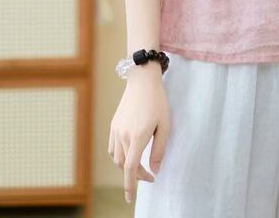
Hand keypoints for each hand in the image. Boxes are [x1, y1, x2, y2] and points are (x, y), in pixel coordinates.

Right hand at [108, 63, 170, 203]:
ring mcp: (116, 129)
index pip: (131, 168)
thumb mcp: (165, 125)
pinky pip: (113, 147)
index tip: (131, 198)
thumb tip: (155, 169)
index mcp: (138, 136)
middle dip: (135, 176)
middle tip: (149, 176)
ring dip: (126, 166)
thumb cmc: (157, 101)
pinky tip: (129, 153)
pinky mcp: (113, 124)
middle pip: (124, 165)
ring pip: (117, 158)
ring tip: (140, 166)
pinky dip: (120, 156)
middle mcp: (123, 135)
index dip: (131, 185)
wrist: (142, 80)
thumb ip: (160, 149)